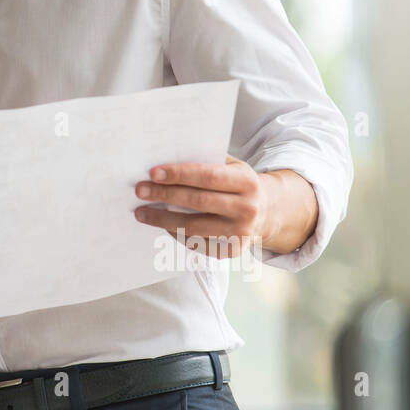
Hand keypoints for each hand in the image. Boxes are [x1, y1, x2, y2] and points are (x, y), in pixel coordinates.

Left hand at [132, 154, 270, 258]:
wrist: (268, 211)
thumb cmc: (239, 184)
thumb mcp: (232, 166)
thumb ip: (207, 162)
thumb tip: (167, 159)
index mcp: (246, 182)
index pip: (208, 176)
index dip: (179, 174)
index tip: (153, 173)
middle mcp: (247, 208)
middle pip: (198, 201)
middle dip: (165, 195)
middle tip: (140, 191)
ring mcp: (241, 232)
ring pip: (194, 227)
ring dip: (163, 219)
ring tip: (142, 212)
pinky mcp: (232, 250)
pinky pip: (197, 243)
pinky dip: (177, 234)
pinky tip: (163, 225)